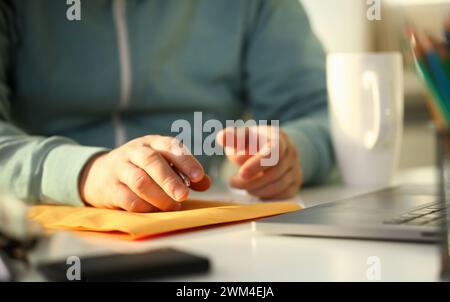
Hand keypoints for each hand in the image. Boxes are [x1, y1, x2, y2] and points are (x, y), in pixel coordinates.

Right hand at [79, 135, 210, 211]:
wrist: (97, 175)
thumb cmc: (140, 169)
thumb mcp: (161, 163)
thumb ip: (184, 172)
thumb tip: (206, 183)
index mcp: (152, 143)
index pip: (170, 146)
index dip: (186, 161)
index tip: (199, 177)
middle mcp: (135, 152)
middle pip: (152, 162)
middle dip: (170, 180)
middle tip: (184, 196)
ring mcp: (120, 169)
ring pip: (140, 181)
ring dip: (159, 196)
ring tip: (173, 207)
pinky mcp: (109, 188)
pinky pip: (127, 198)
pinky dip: (144, 206)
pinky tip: (155, 211)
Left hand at [217, 126, 301, 198]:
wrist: (271, 149)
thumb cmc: (252, 143)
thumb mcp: (242, 136)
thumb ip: (232, 137)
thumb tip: (222, 137)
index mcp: (277, 137)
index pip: (274, 151)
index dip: (258, 164)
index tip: (242, 174)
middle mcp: (290, 152)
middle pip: (275, 171)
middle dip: (252, 181)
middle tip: (233, 182)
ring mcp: (295, 168)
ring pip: (279, 185)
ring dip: (256, 189)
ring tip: (240, 185)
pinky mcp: (295, 183)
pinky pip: (283, 195)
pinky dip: (266, 195)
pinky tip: (253, 190)